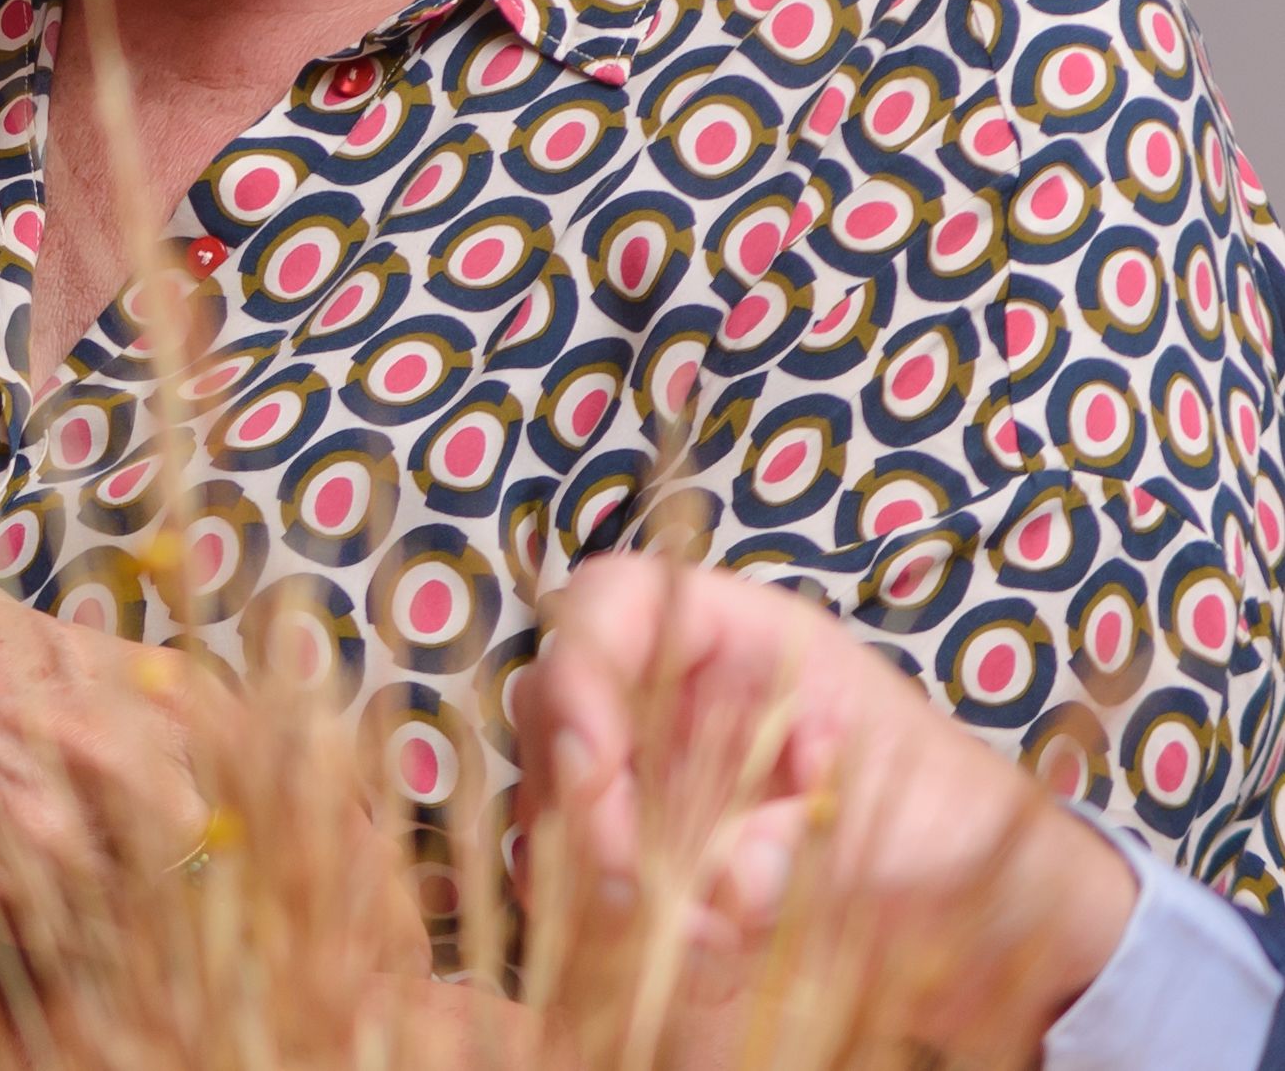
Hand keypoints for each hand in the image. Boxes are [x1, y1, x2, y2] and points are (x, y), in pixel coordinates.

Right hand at [517, 559, 1130, 1067]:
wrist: (990, 913)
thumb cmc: (957, 831)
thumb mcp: (901, 825)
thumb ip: (807, 844)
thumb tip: (728, 881)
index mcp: (744, 640)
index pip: (618, 601)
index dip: (582, 666)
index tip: (598, 765)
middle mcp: (679, 689)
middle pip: (560, 695)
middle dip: (578, 790)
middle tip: (630, 883)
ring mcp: (653, 763)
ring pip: (555, 782)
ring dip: (589, 861)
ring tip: (685, 936)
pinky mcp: (647, 838)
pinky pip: (573, 855)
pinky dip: (598, 905)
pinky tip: (661, 944)